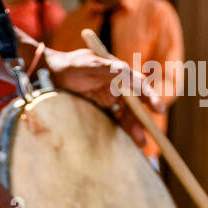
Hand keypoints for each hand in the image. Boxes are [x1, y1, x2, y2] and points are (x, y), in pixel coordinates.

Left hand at [44, 46, 161, 149]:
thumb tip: (128, 73)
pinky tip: (129, 141)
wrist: (50, 74)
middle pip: (135, 104)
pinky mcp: (101, 109)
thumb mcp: (89, 64)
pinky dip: (123, 130)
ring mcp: (110, 98)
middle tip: (147, 136)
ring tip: (141, 144)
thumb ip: (108, 69)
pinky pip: (116, 120)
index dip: (150, 97)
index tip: (158, 109)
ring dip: (134, 128)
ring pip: (127, 115)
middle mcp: (118, 85)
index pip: (140, 86)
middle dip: (143, 120)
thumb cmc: (70, 66)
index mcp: (119, 72)